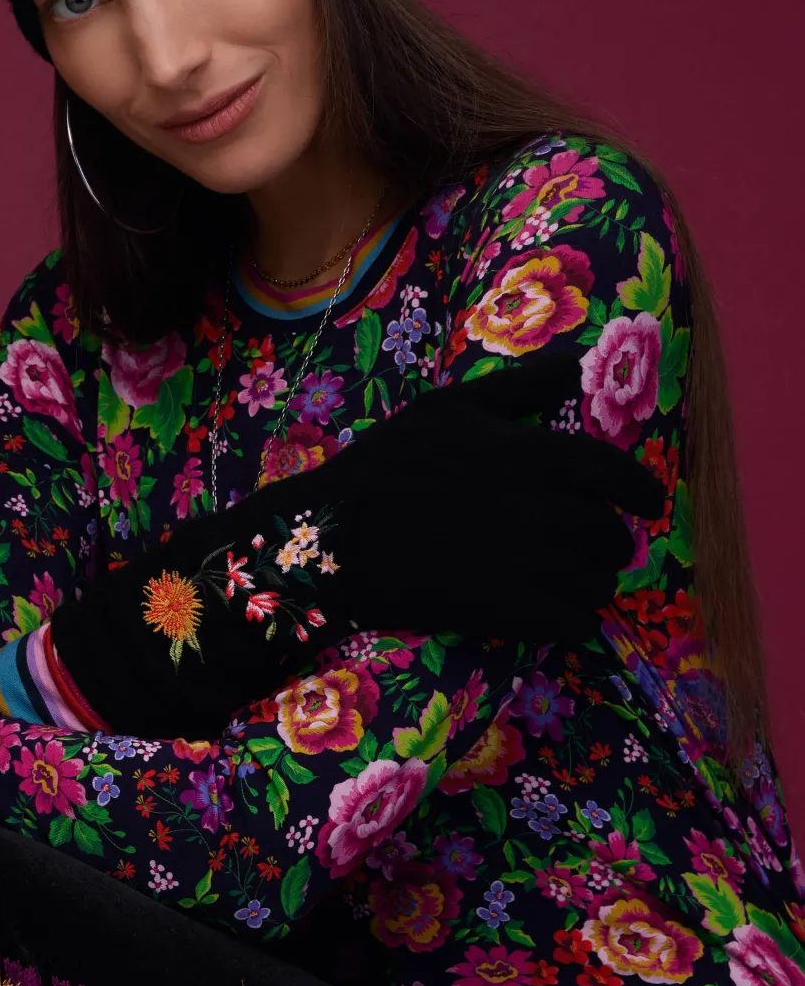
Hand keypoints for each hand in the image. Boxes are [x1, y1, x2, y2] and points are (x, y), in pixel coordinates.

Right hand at [49, 353, 661, 736]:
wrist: (335, 538)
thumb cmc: (387, 466)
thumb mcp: (450, 409)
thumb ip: (520, 387)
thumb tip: (577, 364)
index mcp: (527, 453)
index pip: (608, 470)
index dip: (638, 489)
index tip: (650, 502)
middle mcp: (536, 507)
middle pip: (607, 531)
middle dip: (612, 541)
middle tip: (603, 547)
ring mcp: (523, 562)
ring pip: (594, 579)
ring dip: (594, 581)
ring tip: (579, 582)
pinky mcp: (505, 610)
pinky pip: (570, 620)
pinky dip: (574, 618)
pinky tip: (559, 614)